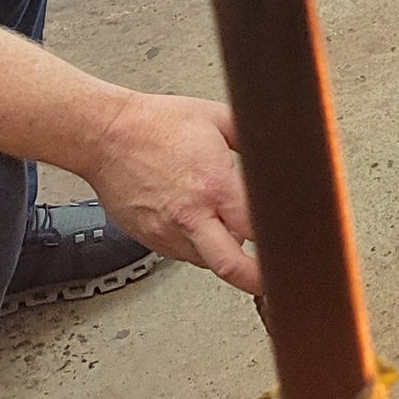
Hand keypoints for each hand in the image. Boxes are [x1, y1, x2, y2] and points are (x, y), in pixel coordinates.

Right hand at [83, 89, 260, 293]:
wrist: (107, 136)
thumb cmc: (158, 124)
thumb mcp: (220, 118)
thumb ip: (253, 139)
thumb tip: (280, 147)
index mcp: (215, 186)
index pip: (257, 229)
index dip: (278, 237)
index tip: (291, 240)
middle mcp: (191, 216)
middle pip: (231, 266)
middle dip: (257, 278)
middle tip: (273, 279)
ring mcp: (167, 232)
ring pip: (208, 262)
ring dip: (226, 254)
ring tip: (236, 235)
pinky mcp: (150, 239)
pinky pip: (183, 253)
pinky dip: (200, 246)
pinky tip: (204, 224)